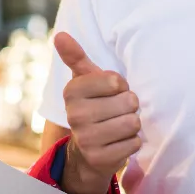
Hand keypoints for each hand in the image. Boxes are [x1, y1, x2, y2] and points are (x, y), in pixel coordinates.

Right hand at [54, 31, 140, 193]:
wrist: (87, 150)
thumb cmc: (94, 106)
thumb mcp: (85, 80)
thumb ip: (76, 57)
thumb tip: (60, 34)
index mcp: (72, 91)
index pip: (117, 81)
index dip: (121, 86)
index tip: (110, 93)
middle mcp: (75, 115)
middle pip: (129, 102)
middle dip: (129, 106)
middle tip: (116, 112)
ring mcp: (86, 139)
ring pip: (133, 123)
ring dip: (132, 124)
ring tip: (118, 126)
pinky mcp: (100, 159)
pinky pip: (134, 143)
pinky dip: (132, 142)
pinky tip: (118, 142)